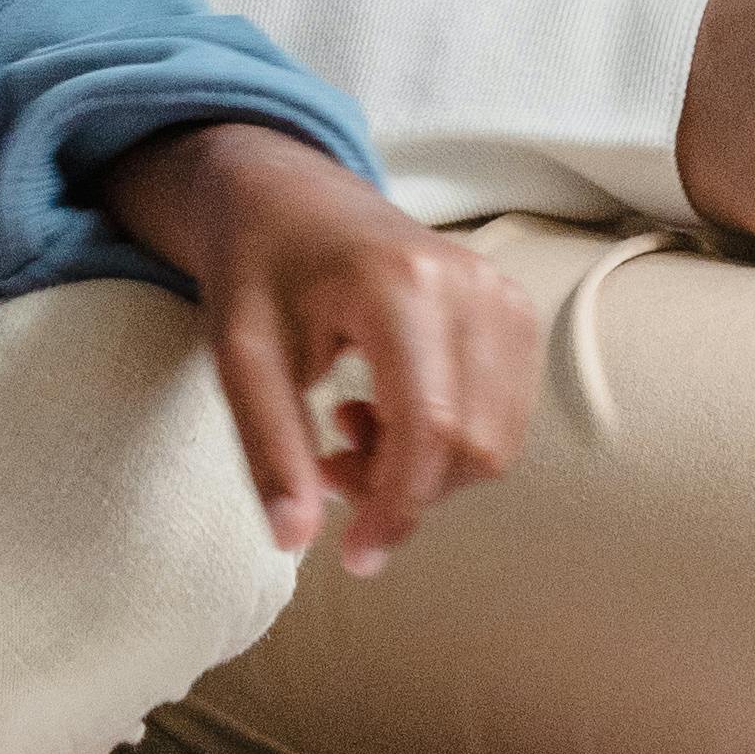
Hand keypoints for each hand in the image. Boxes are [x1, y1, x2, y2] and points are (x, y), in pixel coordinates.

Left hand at [106, 122, 540, 573]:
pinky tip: (388, 408)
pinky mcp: (514, 309)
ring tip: (352, 427)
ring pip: (496, 440)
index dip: (397, 508)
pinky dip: (449, 441)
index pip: (430, 427)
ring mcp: (503, 293)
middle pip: (471, 444)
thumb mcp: (240, 355)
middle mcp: (470, 283)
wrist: (288, 194)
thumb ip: (270, 446)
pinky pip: (504, 416)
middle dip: (402, 488)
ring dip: (425, 469)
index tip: (355, 559)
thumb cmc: (257, 267)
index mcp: (400, 284)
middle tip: (329, 465)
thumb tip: (295, 541)